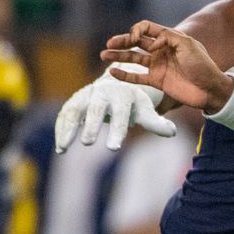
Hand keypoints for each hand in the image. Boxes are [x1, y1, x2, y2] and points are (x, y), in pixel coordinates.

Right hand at [54, 67, 175, 152]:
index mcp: (123, 95)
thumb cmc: (132, 103)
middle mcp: (102, 93)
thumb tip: (172, 132)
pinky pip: (64, 115)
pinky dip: (61, 129)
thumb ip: (155, 122)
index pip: (121, 113)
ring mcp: (86, 96)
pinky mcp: (73, 102)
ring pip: (75, 110)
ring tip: (64, 147)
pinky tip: (61, 148)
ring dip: (68, 128)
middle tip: (89, 143)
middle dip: (92, 126)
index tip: (114, 148)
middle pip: (96, 109)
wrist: (114, 85)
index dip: (117, 130)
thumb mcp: (144, 110)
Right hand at [100, 20, 233, 113]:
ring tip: (103, 55)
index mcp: (169, 39)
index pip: (147, 28)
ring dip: (118, 55)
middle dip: (122, 40)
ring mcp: (158, 66)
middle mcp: (161, 50)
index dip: (138, 30)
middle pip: (136, 42)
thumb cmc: (202, 66)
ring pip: (133, 58)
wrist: (210, 90)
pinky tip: (112, 72)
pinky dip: (124, 74)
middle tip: (109, 43)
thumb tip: (150, 43)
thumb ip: (168, 37)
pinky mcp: (157, 81)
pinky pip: (136, 77)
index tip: (139, 39)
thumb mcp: (188, 45)